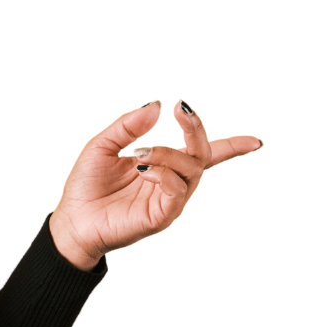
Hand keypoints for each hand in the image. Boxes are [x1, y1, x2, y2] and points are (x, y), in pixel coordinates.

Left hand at [50, 101, 262, 267]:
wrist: (72, 220)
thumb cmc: (87, 186)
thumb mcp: (103, 146)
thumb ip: (127, 126)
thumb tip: (154, 106)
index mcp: (162, 166)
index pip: (203, 154)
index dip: (232, 147)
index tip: (254, 140)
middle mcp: (171, 182)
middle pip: (202, 155)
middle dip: (197, 131)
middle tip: (183, 113)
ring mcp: (168, 200)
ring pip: (190, 169)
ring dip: (168, 153)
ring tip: (141, 152)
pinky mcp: (162, 216)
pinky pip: (177, 190)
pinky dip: (164, 173)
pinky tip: (143, 169)